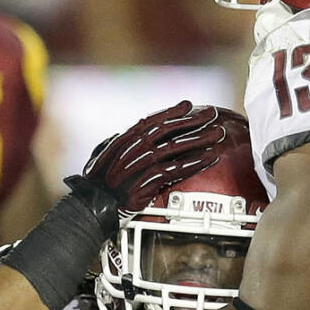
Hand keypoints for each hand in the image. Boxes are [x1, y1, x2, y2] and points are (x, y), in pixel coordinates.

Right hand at [67, 101, 225, 235]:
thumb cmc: (97, 182)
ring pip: (176, 147)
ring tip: (218, 134)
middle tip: (212, 114)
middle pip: (169, 130)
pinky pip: (176, 170)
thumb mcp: (102, 154)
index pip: (152, 121)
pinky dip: (195, 163)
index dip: (171, 112)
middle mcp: (134, 149)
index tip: (187, 104)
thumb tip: (133, 130)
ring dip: (200, 139)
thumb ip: (119, 141)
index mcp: (125, 140)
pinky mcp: (148, 183)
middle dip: (193, 120)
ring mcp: (141, 165)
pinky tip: (209, 158)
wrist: (92, 205)